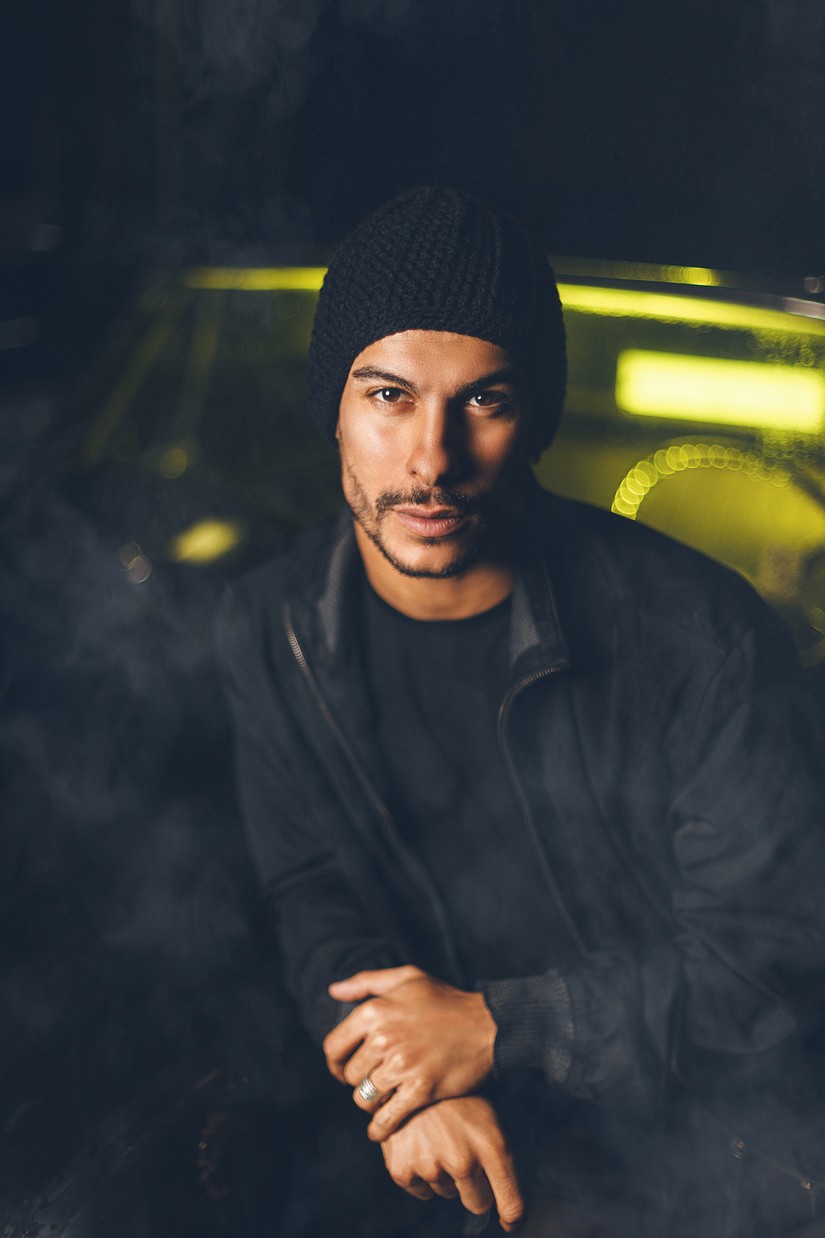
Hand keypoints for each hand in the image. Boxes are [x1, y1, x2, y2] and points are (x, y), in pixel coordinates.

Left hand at [324, 965, 495, 1139]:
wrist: (487, 1025)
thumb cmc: (445, 1000)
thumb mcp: (408, 978)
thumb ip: (366, 981)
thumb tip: (334, 990)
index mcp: (375, 1010)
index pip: (333, 1047)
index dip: (335, 1063)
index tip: (344, 1070)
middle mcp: (384, 1037)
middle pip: (350, 1075)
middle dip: (359, 1081)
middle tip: (374, 1081)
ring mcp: (402, 1065)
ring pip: (364, 1098)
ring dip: (371, 1103)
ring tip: (382, 1099)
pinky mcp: (421, 1089)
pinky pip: (386, 1119)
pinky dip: (380, 1129)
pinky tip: (381, 1129)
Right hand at [380, 1095, 523, 1231]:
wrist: (413, 1070)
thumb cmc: (458, 1093)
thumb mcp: (490, 1115)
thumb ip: (500, 1155)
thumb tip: (506, 1197)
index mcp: (491, 1146)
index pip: (511, 1204)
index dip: (512, 1218)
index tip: (510, 1222)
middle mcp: (462, 1161)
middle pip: (478, 1204)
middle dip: (476, 1189)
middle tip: (466, 1158)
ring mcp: (431, 1166)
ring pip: (447, 1194)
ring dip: (446, 1176)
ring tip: (440, 1140)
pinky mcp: (403, 1169)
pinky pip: (421, 1191)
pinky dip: (422, 1175)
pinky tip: (422, 1146)